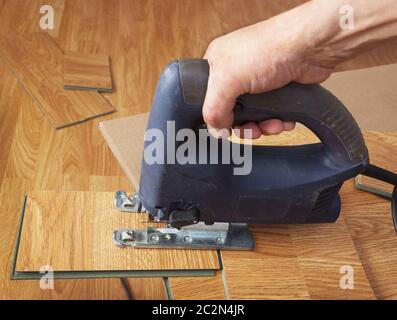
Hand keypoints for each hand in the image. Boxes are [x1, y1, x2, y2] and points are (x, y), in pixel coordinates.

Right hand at [203, 8, 333, 138]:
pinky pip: (271, 114)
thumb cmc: (270, 48)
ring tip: (271, 125)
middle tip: (252, 130)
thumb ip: (214, 108)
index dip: (216, 114)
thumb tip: (215, 129)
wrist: (310, 48)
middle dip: (244, 125)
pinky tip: (282, 120)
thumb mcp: (228, 80)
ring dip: (263, 126)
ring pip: (253, 116)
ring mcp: (258, 82)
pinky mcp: (277, 90)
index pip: (208, 98)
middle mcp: (237, 72)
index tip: (226, 126)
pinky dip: (277, 121)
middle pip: (232, 111)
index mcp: (218, 64)